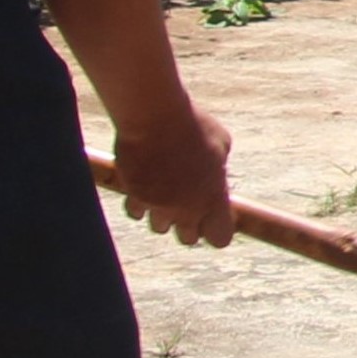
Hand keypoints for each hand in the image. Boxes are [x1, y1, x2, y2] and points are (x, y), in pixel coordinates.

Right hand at [110, 107, 236, 246]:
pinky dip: (138, 203)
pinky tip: (142, 186)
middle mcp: (187, 209)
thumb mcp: (221, 142)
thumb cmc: (192, 125)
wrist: (155, 118)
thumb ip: (220, 165)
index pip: (220, 238)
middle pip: (189, 240)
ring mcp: (159, 205)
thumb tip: (217, 172)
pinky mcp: (135, 197)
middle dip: (188, 225)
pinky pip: (136, 212)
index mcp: (214, 197)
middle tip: (187, 204)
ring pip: (160, 227)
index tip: (214, 218)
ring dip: (162, 214)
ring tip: (163, 192)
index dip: (217, 230)